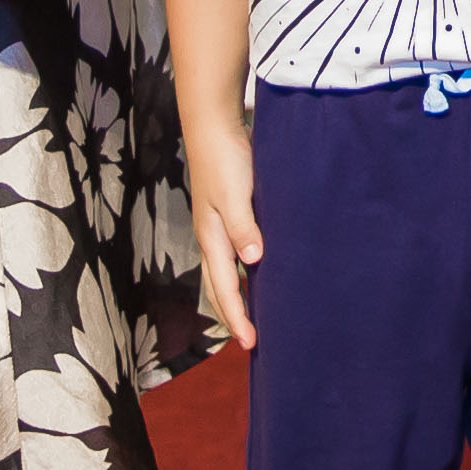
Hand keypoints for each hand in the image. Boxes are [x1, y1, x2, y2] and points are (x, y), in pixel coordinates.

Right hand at [182, 113, 261, 353]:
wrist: (213, 125)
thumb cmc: (225, 159)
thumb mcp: (234, 194)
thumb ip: (243, 227)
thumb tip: (253, 262)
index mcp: (212, 238)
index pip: (225, 289)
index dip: (237, 317)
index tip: (251, 344)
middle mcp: (212, 237)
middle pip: (219, 287)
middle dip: (233, 315)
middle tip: (251, 342)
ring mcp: (217, 226)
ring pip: (224, 272)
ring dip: (236, 296)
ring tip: (252, 315)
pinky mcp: (227, 213)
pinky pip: (233, 253)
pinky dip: (242, 271)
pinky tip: (258, 271)